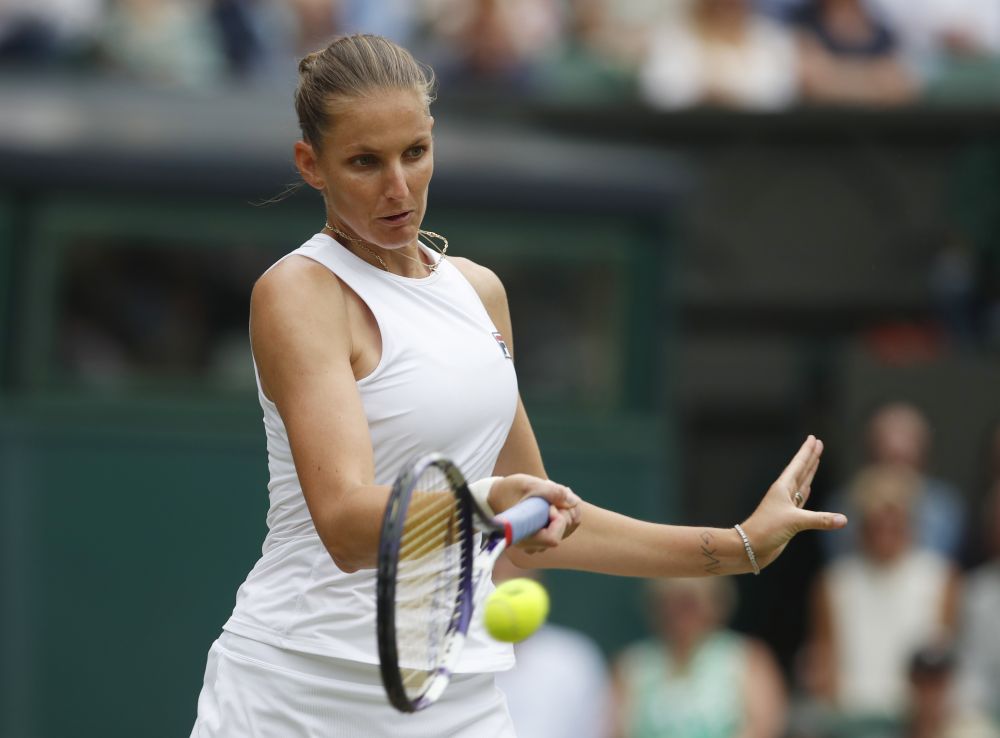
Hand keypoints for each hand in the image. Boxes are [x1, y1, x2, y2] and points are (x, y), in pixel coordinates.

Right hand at [488, 474, 581, 553]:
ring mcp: (542, 541)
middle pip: (566, 528)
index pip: (554, 538)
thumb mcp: (528, 485)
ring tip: (551, 490)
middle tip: (552, 488)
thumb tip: (573, 502)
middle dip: (565, 506)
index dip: (557, 519)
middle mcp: (535, 545)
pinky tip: (554, 497)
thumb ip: (551, 491)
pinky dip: (565, 507)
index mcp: (525, 538)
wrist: (498, 494)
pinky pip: (567, 523)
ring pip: (570, 524)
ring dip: (566, 504)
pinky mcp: (547, 534)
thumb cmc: (509, 490)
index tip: (548, 505)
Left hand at [741, 436, 846, 570]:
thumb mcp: (794, 522)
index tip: (813, 438)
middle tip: (818, 443)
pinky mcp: (788, 517)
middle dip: (810, 457)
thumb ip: (820, 519)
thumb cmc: (766, 530)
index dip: (807, 451)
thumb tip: (843, 520)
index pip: (798, 465)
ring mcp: (786, 505)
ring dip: (809, 471)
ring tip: (815, 460)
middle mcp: (784, 494)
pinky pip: (800, 499)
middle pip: (801, 470)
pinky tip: (807, 487)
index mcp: (782, 488)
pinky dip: (805, 491)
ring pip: (801, 483)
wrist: (750, 547)